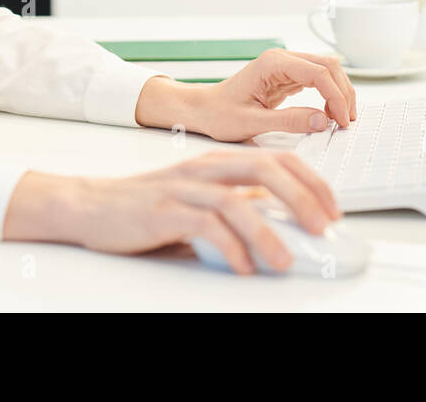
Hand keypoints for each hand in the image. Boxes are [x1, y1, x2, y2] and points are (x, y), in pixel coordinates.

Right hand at [2, 150, 342, 273]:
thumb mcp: (199, 197)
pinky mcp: (163, 211)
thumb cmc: (147, 205)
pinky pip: (204, 226)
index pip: (276, 159)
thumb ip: (235, 203)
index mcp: (218, 161)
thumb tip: (279, 219)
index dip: (311, 181)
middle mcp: (204, 168)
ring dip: (266, 232)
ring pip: (235, 200)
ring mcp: (184, 188)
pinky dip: (228, 247)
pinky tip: (242, 266)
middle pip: (265, 169)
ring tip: (284, 260)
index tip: (333, 209)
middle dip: (301, 198)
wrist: (92, 205)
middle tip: (322, 228)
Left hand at [134, 49, 356, 141]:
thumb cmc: (219, 114)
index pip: (319, 72)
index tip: (342, 120)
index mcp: (273, 64)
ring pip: (327, 71)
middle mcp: (282, 59)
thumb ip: (288, 121)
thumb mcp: (252, 123)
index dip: (336, 96)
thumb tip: (322, 121)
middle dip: (343, 92)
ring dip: (339, 92)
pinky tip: (330, 114)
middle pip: (328, 66)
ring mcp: (285, 67)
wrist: (202, 109)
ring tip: (341, 119)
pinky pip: (317, 81)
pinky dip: (329, 95)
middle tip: (347, 121)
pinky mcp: (287, 78)